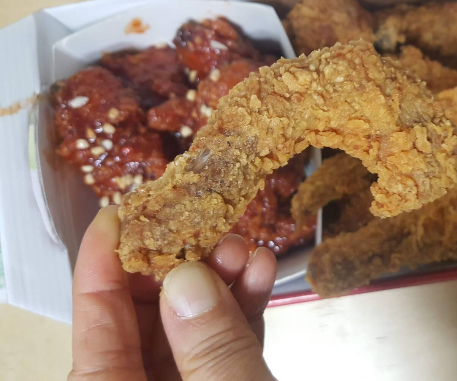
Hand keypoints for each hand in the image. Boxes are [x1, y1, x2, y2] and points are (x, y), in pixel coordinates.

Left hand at [69, 206, 277, 380]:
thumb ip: (210, 346)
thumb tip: (188, 276)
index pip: (95, 318)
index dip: (102, 259)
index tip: (120, 211)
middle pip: (146, 313)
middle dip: (180, 264)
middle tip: (207, 227)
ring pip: (191, 323)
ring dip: (221, 280)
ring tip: (245, 249)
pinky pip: (224, 342)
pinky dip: (244, 308)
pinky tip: (261, 274)